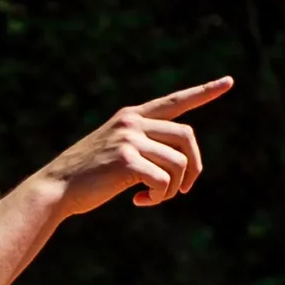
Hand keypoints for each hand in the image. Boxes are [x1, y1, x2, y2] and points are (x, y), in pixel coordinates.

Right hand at [37, 77, 233, 215]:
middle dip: (193, 166)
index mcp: (131, 116)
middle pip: (187, 137)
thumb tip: (181, 165)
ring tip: (153, 198)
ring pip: (178, 164)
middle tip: (183, 190)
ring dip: (173, 189)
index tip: (228, 82)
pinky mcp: (126, 161)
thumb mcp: (115, 150)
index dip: (204, 92)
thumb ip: (144, 146)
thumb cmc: (86, 176)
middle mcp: (132, 123)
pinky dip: (158, 197)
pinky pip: (163, 181)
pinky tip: (138, 202)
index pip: (175, 101)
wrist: (55, 188)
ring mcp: (129, 140)